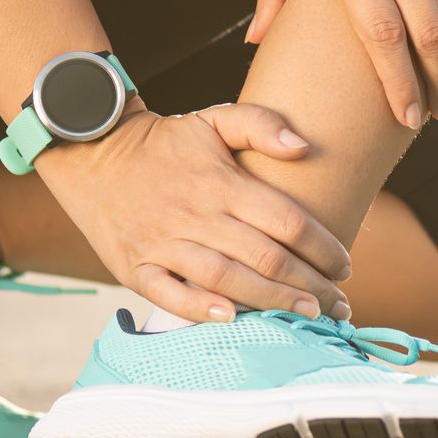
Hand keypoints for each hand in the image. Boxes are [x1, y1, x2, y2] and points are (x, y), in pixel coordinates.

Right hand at [35, 100, 352, 322]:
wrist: (92, 152)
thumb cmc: (165, 142)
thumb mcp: (213, 118)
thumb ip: (261, 124)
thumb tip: (304, 148)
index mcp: (221, 181)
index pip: (286, 219)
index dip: (322, 245)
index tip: (345, 266)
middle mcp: (195, 214)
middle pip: (264, 256)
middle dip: (309, 285)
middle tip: (339, 305)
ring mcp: (162, 243)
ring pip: (226, 279)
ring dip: (270, 301)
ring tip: (307, 317)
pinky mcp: (134, 266)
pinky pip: (169, 294)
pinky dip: (199, 309)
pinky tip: (233, 319)